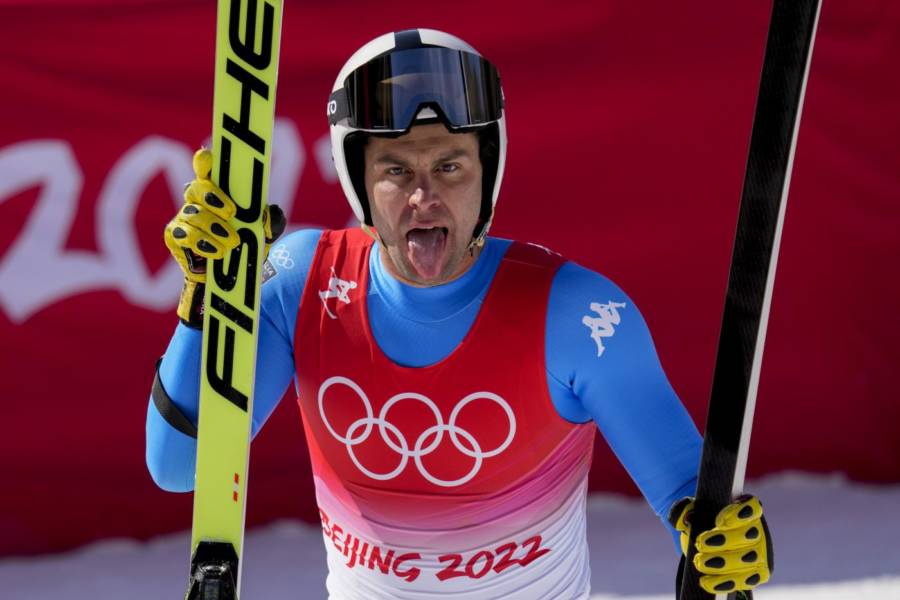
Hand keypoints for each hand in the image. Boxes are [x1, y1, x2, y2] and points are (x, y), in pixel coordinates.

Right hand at [164, 148, 284, 327]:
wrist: (232, 280)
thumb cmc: (246, 248)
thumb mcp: (264, 234)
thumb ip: (270, 221)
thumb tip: (273, 212)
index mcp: (219, 192)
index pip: (208, 171)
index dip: (205, 162)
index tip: (206, 157)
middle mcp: (197, 201)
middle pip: (197, 188)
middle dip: (213, 197)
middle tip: (231, 212)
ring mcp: (184, 218)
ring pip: (194, 214)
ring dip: (214, 228)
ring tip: (231, 242)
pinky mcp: (175, 237)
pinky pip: (185, 235)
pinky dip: (202, 243)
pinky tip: (216, 251)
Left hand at [669, 494, 772, 594]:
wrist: (707, 544)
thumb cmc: (703, 522)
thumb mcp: (693, 513)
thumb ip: (685, 510)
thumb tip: (685, 518)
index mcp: (746, 510)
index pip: (753, 507)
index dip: (740, 513)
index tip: (720, 520)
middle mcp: (757, 531)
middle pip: (749, 535)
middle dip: (724, 540)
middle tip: (699, 543)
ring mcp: (759, 553)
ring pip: (749, 559)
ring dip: (723, 562)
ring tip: (699, 562)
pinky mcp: (756, 574)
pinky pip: (747, 580)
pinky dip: (727, 582)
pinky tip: (708, 582)